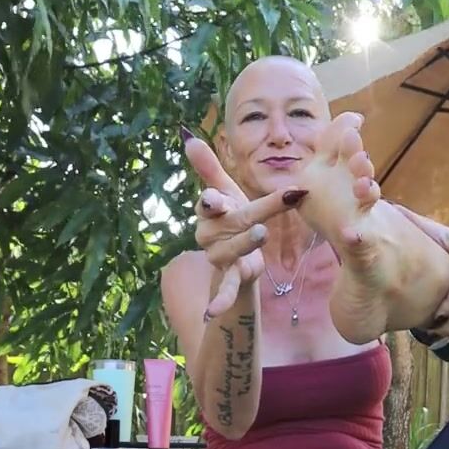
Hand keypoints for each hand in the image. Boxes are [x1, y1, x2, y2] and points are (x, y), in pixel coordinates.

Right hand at [183, 135, 307, 316]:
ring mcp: (219, 255)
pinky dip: (220, 301)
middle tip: (258, 216)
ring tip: (261, 234)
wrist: (237, 254)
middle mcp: (209, 232)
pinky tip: (211, 313)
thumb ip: (209, 167)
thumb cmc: (231, 217)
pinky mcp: (231, 274)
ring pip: (233, 249)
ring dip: (245, 243)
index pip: (211, 201)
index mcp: (211, 210)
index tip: (215, 197)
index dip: (212, 200)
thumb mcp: (225, 191)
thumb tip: (187, 135)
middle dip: (248, 216)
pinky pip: (226, 289)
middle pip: (233, 221)